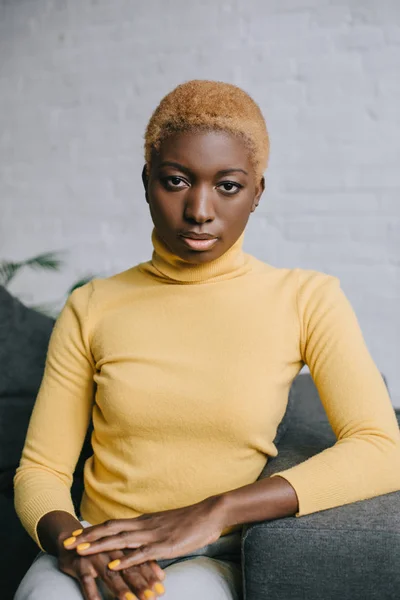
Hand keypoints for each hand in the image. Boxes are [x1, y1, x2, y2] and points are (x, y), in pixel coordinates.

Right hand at [57, 533, 165, 599]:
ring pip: (109, 574)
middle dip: (140, 583)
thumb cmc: (101, 549)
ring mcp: (95, 557)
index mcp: (123, 545)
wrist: (69, 538)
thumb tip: (162, 576)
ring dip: (121, 589)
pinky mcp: (79, 564)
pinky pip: (85, 580)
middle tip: (151, 598)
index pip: (140, 560)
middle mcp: (110, 550)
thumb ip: (140, 562)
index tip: (161, 589)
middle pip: (127, 568)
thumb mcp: (121, 553)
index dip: (151, 574)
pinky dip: (92, 592)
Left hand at [63, 496, 225, 570]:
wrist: (210, 513)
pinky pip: (142, 553)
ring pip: (120, 540)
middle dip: (87, 537)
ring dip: (99, 546)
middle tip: (67, 543)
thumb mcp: (166, 527)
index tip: (75, 535)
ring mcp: (153, 535)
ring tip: (81, 551)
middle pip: (110, 530)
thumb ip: (152, 535)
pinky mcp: (165, 545)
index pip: (112, 524)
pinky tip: (113, 565)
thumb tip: (141, 546)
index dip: (93, 530)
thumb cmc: (191, 521)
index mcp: (144, 521)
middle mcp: (144, 525)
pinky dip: (126, 559)